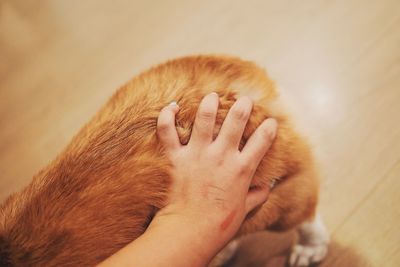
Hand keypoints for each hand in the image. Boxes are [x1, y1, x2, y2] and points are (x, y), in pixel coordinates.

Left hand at [154, 92, 276, 256]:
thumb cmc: (218, 224)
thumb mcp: (243, 209)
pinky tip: (172, 106)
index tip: (271, 122)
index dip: (269, 128)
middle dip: (243, 106)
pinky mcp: (175, 158)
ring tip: (212, 96)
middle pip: (236, 121)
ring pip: (204, 118)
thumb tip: (267, 189)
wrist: (189, 231)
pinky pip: (167, 131)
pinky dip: (167, 116)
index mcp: (241, 169)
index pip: (262, 141)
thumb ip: (256, 196)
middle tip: (245, 100)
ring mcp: (197, 154)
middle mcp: (221, 156)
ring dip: (210, 103)